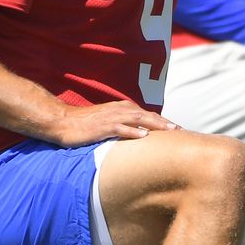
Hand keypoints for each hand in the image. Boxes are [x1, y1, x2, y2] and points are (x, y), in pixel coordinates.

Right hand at [52, 99, 178, 146]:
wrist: (62, 121)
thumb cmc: (85, 124)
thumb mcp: (107, 122)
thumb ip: (122, 125)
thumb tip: (137, 136)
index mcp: (122, 109)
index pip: (148, 115)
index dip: (164, 122)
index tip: (178, 130)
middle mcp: (120, 110)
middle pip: (148, 115)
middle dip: (166, 123)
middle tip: (182, 131)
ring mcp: (112, 117)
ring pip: (139, 119)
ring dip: (156, 124)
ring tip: (171, 131)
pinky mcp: (102, 126)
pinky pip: (121, 128)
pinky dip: (133, 131)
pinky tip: (144, 136)